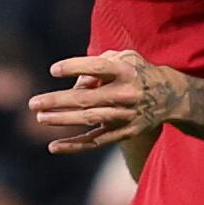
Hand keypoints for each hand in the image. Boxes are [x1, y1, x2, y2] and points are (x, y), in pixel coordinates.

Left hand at [30, 50, 183, 153]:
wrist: (169, 96)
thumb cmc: (135, 71)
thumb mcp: (123, 58)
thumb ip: (97, 65)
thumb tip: (74, 85)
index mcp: (125, 71)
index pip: (97, 67)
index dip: (74, 67)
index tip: (53, 70)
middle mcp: (126, 94)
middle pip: (86, 99)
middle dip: (57, 101)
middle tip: (34, 103)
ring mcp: (125, 116)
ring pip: (88, 120)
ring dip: (61, 119)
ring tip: (40, 117)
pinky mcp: (123, 132)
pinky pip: (95, 141)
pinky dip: (74, 145)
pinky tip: (53, 147)